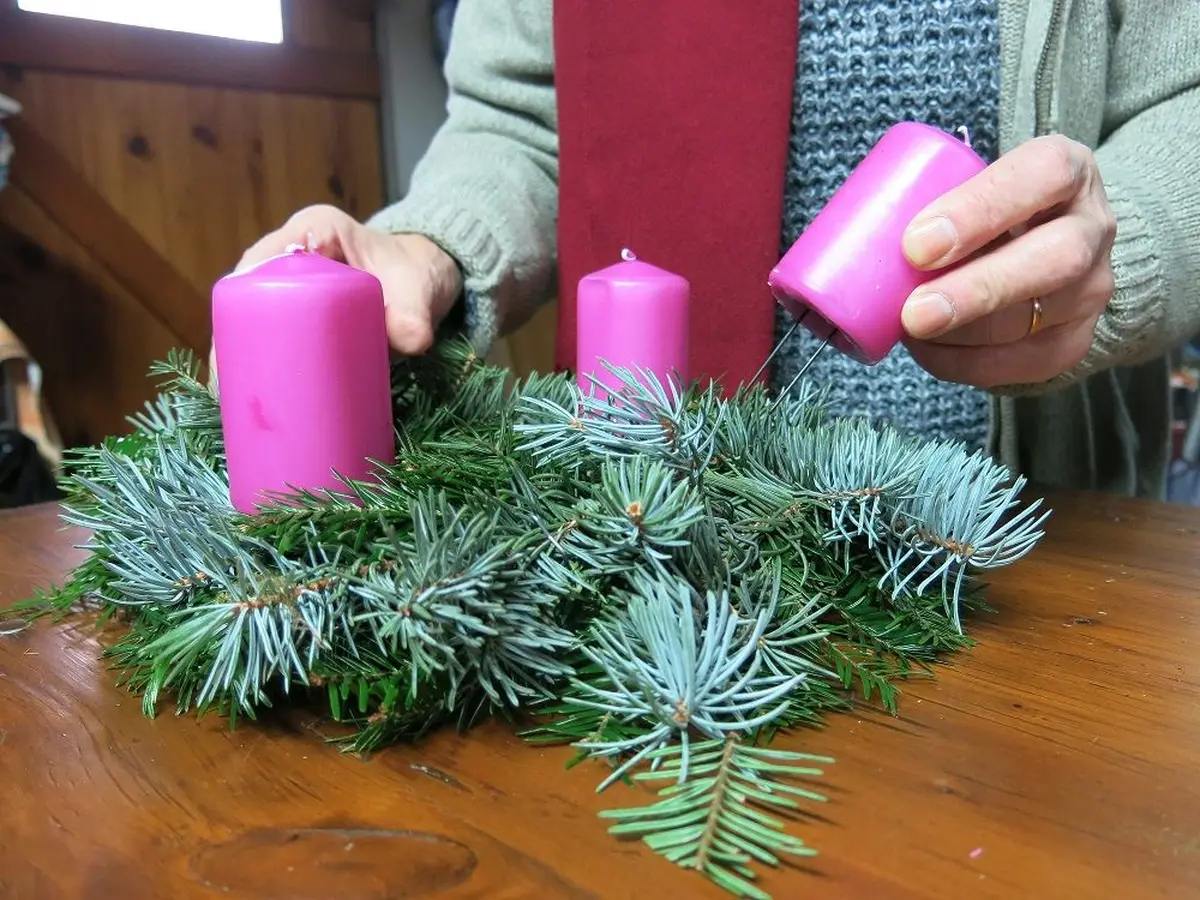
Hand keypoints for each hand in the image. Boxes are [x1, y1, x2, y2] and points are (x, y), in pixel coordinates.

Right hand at [209, 205, 461, 379]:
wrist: (425, 279)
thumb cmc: (417, 272)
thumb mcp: (418, 287)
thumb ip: (416, 310)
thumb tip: (412, 341)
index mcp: (316, 229)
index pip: (263, 258)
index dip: (243, 298)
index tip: (236, 339)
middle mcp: (293, 252)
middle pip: (245, 292)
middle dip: (229, 335)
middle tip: (227, 381)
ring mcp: (291, 284)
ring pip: (249, 316)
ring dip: (237, 352)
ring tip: (228, 396)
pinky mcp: (297, 312)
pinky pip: (268, 332)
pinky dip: (257, 359)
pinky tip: (245, 394)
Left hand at [898, 135, 1116, 387]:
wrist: (1046, 250)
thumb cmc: (986, 213)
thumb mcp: (970, 185)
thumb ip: (930, 200)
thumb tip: (852, 242)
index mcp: (1064, 171)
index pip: (1040, 175)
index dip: (979, 210)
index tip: (917, 244)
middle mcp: (1091, 227)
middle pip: (1053, 258)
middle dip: (976, 289)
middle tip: (914, 311)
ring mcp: (1090, 288)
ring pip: (1035, 318)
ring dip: (962, 334)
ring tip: (910, 330)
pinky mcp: (1074, 340)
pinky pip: (1023, 363)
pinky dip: (965, 363)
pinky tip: (928, 351)